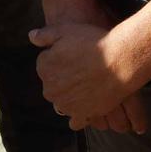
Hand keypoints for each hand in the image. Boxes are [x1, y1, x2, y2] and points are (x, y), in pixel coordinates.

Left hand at [28, 21, 146, 131]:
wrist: (119, 62)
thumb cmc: (94, 43)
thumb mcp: (66, 30)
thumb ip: (45, 35)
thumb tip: (31, 36)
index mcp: (44, 68)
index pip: (45, 62)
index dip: (60, 56)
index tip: (73, 52)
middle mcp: (50, 89)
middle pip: (53, 82)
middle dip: (63, 76)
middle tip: (82, 66)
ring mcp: (65, 105)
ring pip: (63, 100)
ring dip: (71, 94)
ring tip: (88, 83)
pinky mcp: (81, 115)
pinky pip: (75, 121)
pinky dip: (79, 115)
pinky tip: (88, 104)